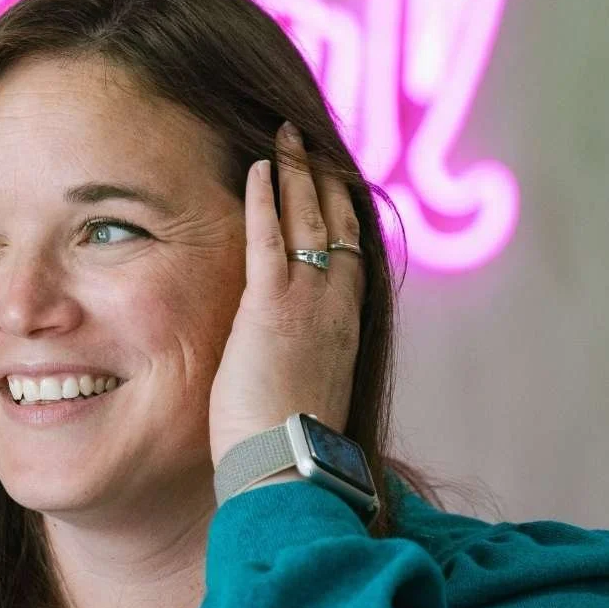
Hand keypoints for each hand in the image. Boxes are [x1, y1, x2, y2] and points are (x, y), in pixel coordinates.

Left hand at [208, 120, 365, 468]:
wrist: (290, 471)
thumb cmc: (293, 448)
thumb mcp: (311, 395)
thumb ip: (308, 363)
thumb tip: (296, 362)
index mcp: (346, 328)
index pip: (349, 256)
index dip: (342, 215)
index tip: (333, 186)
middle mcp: (337, 307)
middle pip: (338, 225)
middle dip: (324, 180)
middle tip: (312, 142)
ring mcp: (308, 304)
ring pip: (308, 221)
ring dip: (298, 174)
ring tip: (287, 136)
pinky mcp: (271, 309)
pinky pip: (269, 239)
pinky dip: (265, 200)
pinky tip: (259, 167)